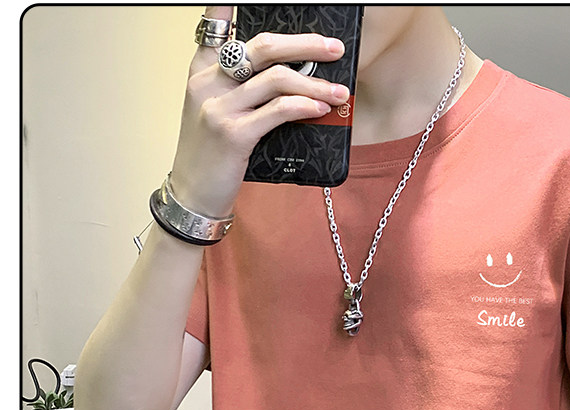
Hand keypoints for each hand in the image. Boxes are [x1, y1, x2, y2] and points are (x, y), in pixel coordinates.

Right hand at [169, 5, 350, 216]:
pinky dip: (304, 106)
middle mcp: (207, 82)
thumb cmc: (212, 156)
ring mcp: (218, 107)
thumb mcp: (218, 112)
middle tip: (334, 48)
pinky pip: (278, 110)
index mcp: (202, 69)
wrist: (193, 196)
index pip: (217, 22)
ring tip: (339, 92)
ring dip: (315, 84)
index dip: (231, 4)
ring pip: (276, 78)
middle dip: (305, 44)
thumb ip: (242, 88)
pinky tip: (321, 109)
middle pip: (263, 46)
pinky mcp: (233, 134)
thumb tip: (292, 76)